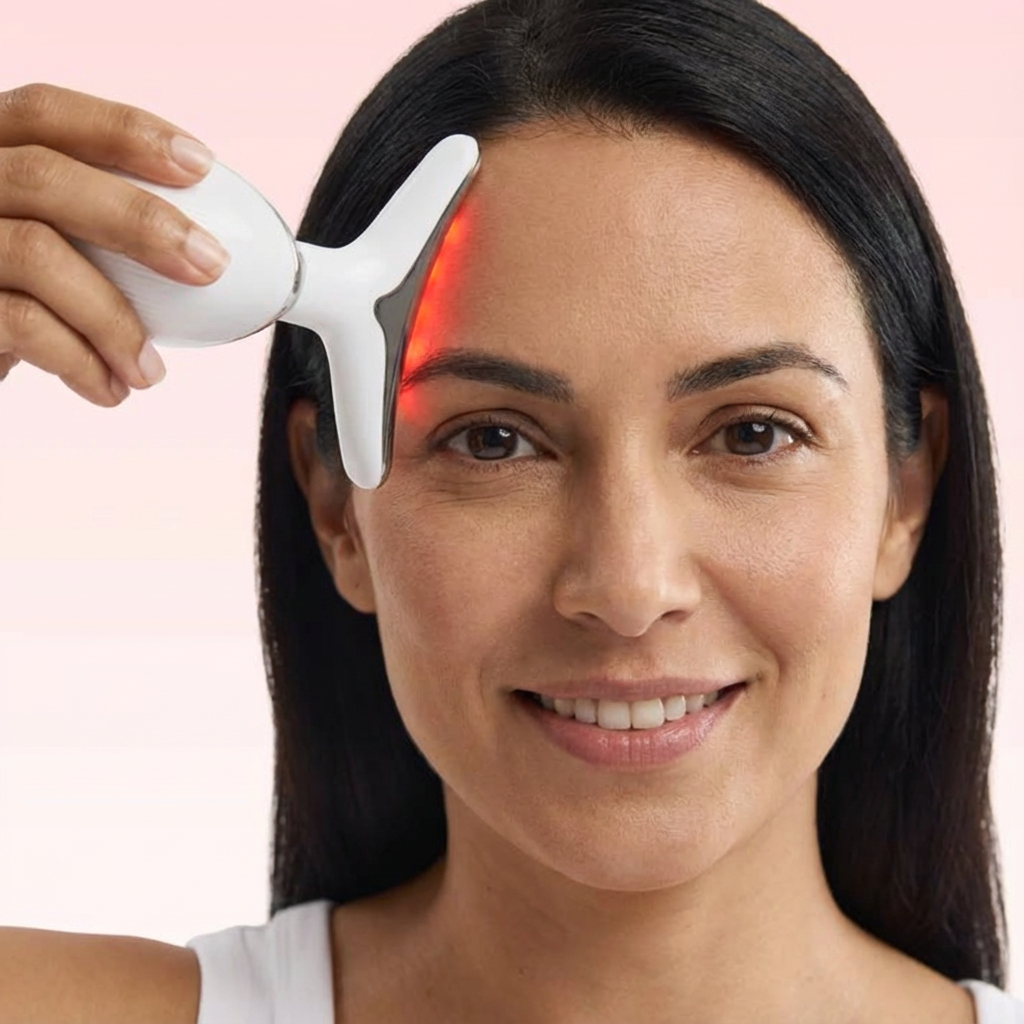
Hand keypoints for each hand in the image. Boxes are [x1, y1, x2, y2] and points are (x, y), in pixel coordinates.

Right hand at [0, 83, 229, 402]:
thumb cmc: (10, 306)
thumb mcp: (49, 254)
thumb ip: (92, 232)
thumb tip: (205, 250)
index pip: (46, 113)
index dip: (125, 130)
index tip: (202, 165)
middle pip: (43, 176)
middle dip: (139, 221)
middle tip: (210, 266)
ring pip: (36, 254)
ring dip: (114, 320)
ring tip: (149, 371)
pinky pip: (21, 323)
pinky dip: (81, 361)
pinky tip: (110, 389)